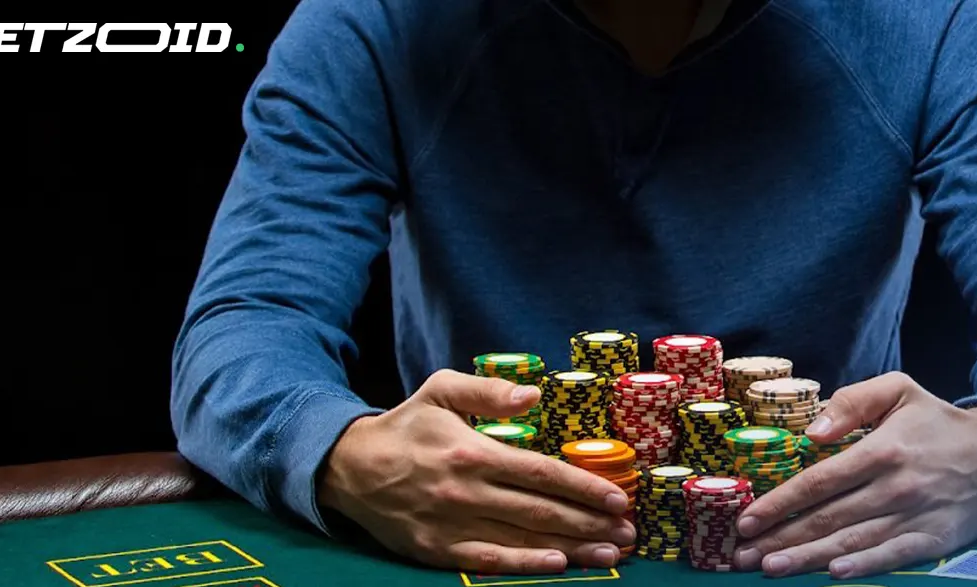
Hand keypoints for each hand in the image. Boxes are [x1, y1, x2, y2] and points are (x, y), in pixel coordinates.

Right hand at [317, 369, 636, 573]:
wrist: (347, 467)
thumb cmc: (406, 426)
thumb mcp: (441, 390)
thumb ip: (488, 390)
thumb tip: (534, 395)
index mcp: (472, 451)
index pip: (541, 473)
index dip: (583, 487)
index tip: (617, 497)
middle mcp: (466, 491)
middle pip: (541, 512)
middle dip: (590, 523)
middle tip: (629, 531)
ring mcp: (451, 525)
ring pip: (522, 540)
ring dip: (572, 549)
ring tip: (610, 553)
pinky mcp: (437, 550)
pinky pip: (488, 562)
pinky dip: (525, 567)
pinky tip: (558, 567)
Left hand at [732, 371, 976, 578]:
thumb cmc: (937, 422)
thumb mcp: (899, 390)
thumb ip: (853, 400)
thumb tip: (813, 433)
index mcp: (883, 449)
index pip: (820, 480)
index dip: (780, 502)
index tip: (746, 518)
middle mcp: (896, 486)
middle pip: (828, 518)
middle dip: (779, 537)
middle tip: (741, 555)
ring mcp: (915, 517)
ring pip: (851, 542)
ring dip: (806, 558)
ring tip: (769, 568)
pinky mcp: (934, 540)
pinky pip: (891, 557)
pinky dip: (862, 568)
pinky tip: (832, 574)